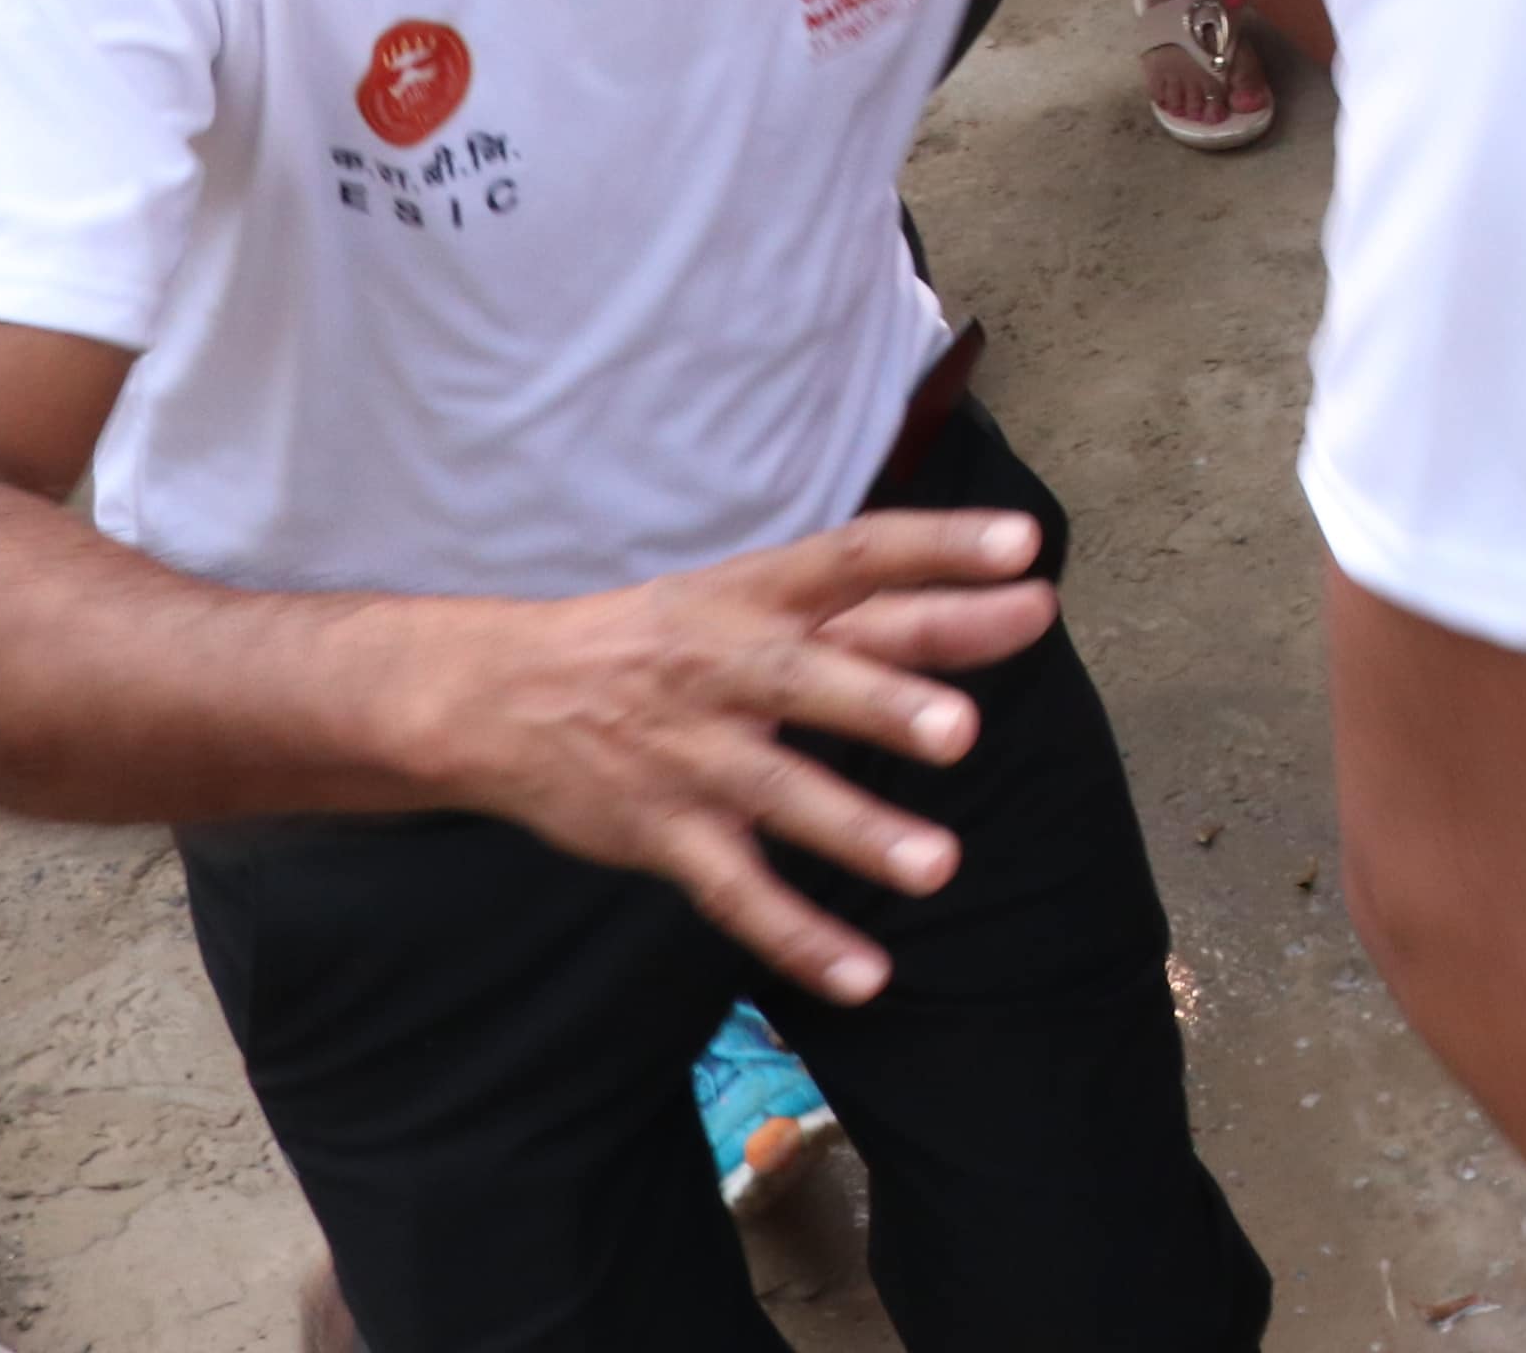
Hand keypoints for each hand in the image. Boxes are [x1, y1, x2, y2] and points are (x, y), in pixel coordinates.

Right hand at [393, 511, 1064, 1001]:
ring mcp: (693, 755)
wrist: (500, 696)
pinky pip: (736, 892)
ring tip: (938, 866)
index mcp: (757, 592)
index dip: (939, 546)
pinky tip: (867, 978)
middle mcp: (726, 667)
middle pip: (812, 681)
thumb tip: (1026, 596)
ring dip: (858, 831)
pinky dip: (799, 938)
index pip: (858, 553)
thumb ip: (890, 608)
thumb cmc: (666, 639)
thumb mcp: (756, 600)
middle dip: (883, 706)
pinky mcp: (665, 833)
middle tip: (963, 732)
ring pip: (781, 795)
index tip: (1024, 546)